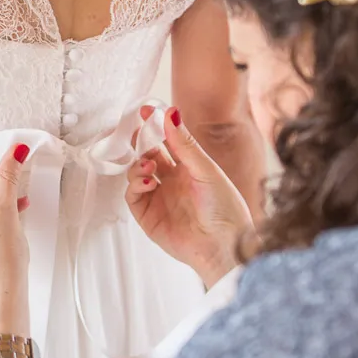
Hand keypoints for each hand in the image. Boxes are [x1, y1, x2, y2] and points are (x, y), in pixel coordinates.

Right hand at [126, 107, 254, 288]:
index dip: (156, 126)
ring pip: (137, 173)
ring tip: (149, 165)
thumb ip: (184, 144)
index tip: (146, 111)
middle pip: (148, 154)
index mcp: (189, 168)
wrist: (223, 245)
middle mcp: (172, 181)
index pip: (167, 141)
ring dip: (138, 164)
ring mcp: (159, 198)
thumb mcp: (206, 170)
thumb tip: (171, 113)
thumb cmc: (224, 208)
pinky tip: (149, 183)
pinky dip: (135, 185)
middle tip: (136, 132)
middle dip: (140, 143)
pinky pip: (132, 195)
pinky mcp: (148, 215)